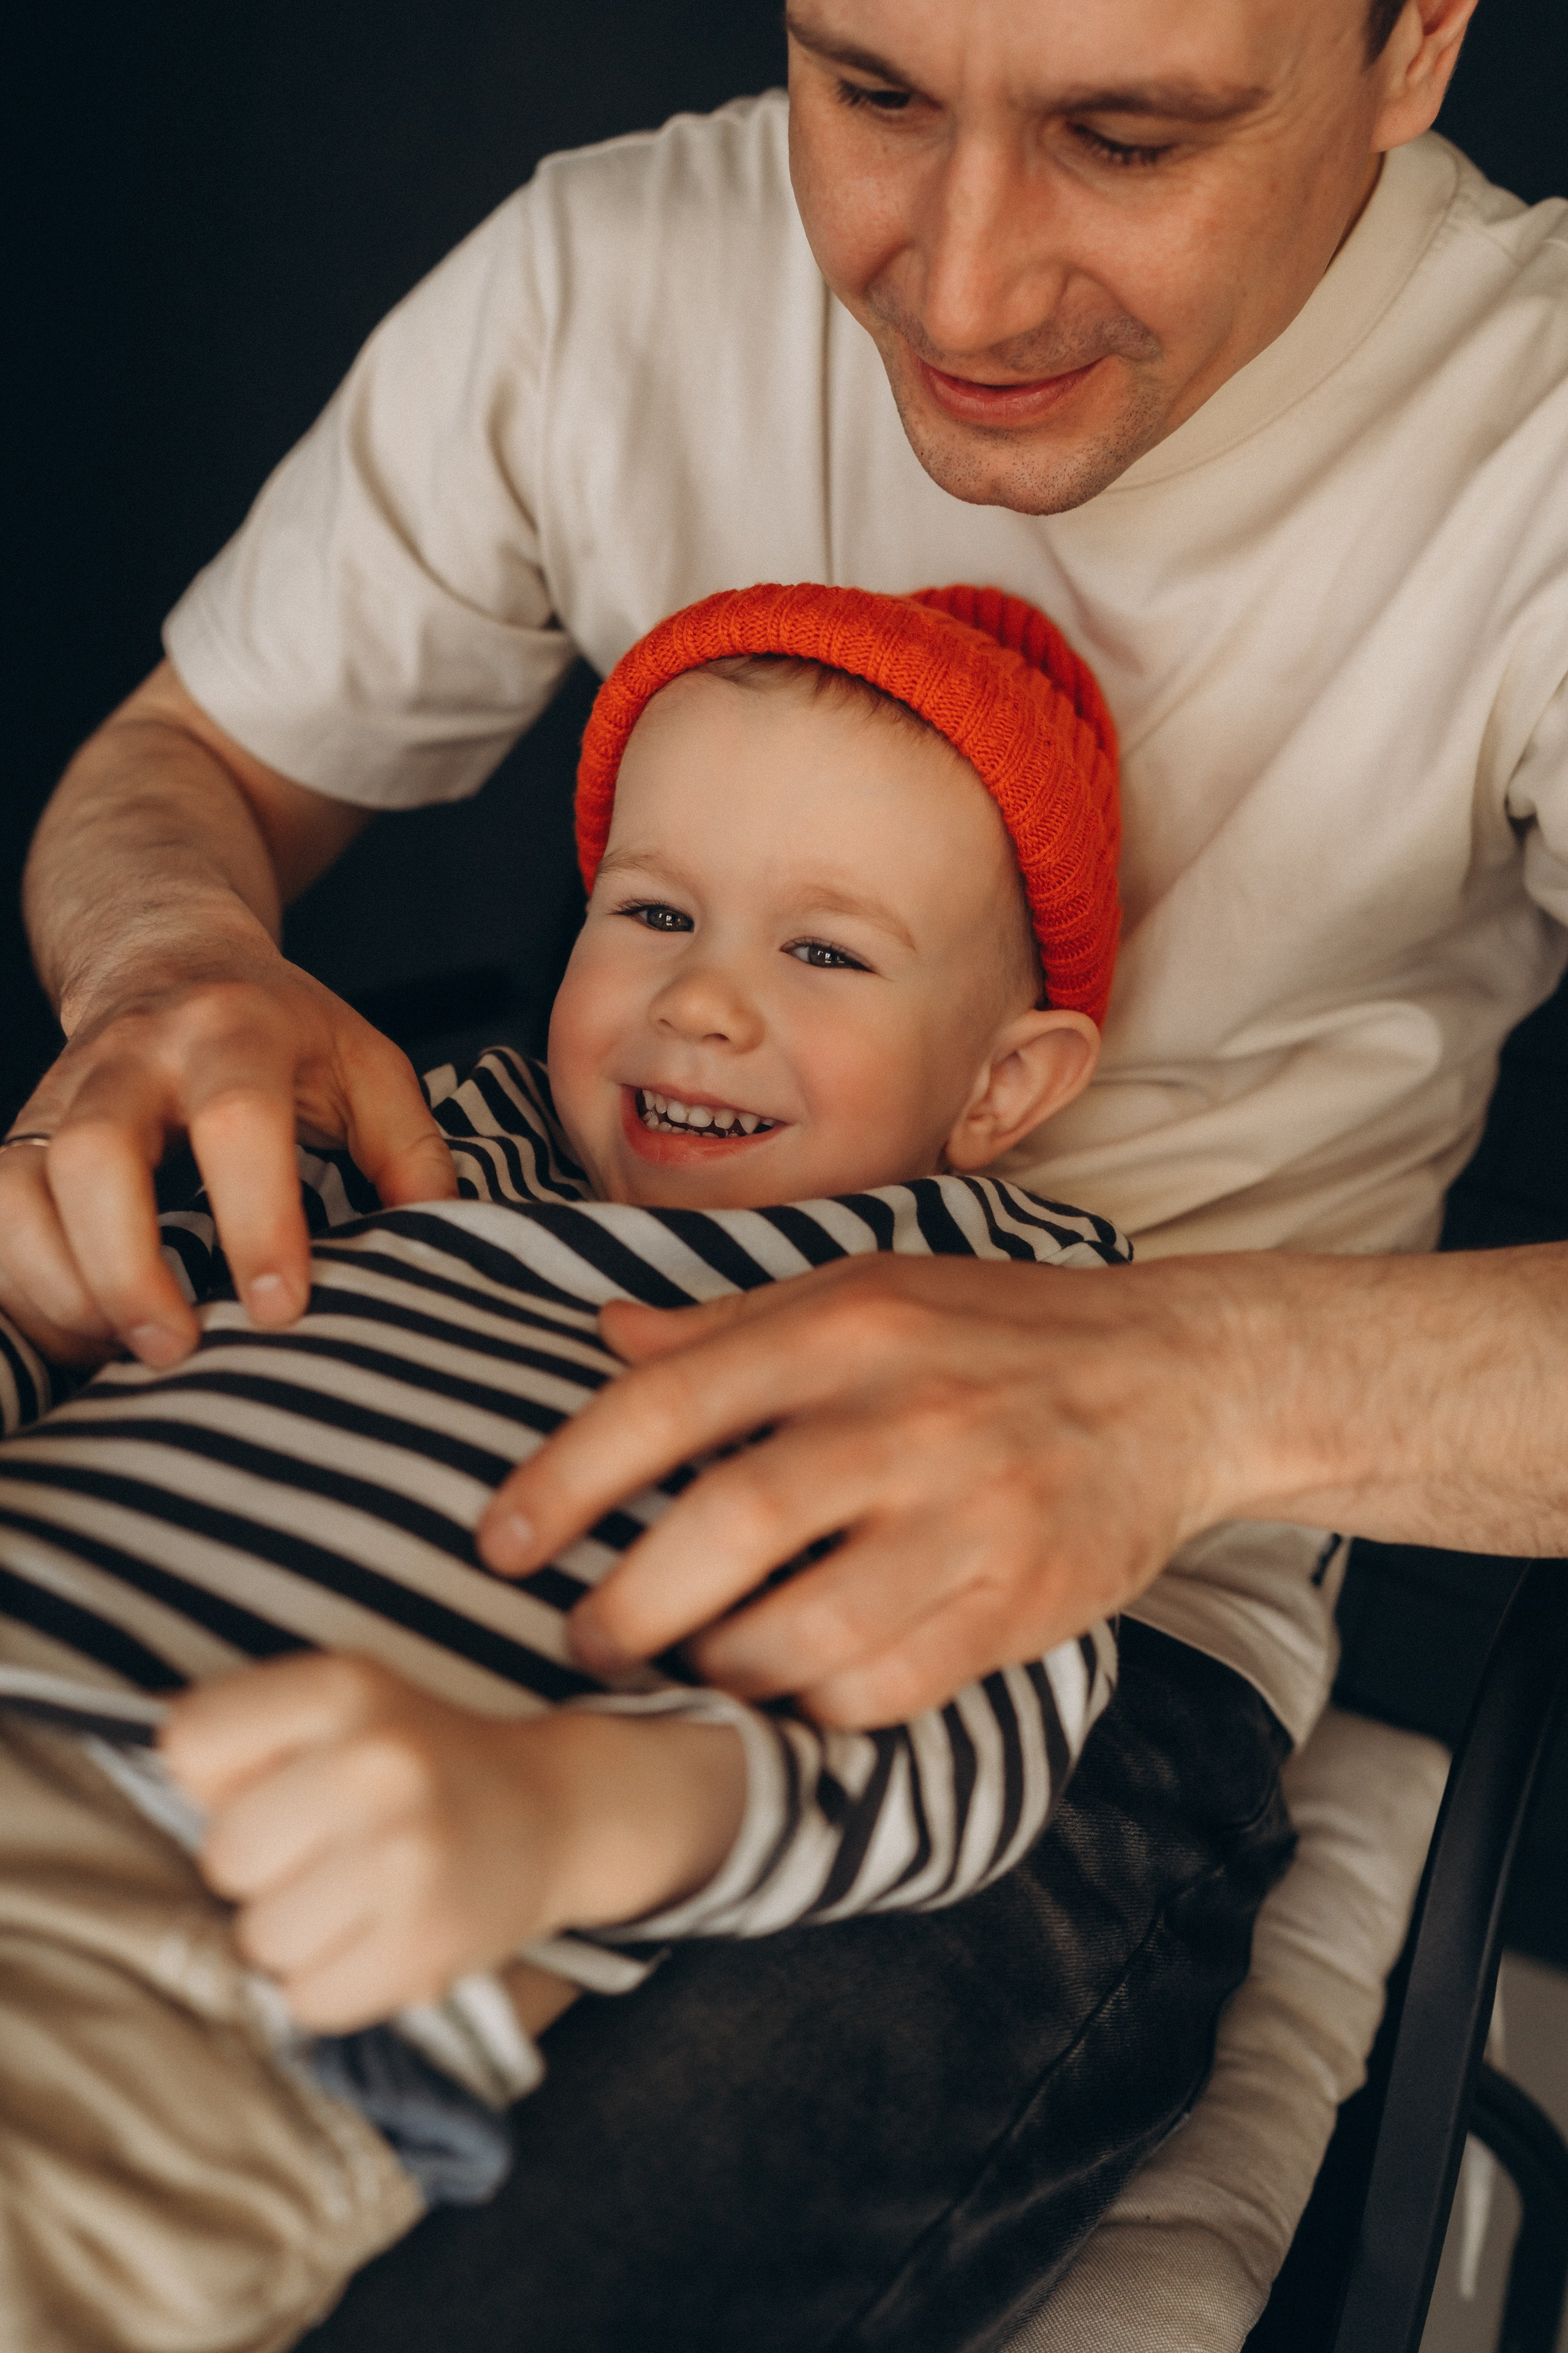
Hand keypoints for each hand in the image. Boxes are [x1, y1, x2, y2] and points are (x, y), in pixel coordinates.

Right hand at [0, 962, 456, 1369]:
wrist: (166, 954)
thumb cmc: (280, 1027)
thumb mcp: (366, 1063)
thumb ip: (411, 1151)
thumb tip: (441, 1246)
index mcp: (234, 1033)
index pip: (237, 1121)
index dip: (256, 1219)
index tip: (279, 1307)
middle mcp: (131, 1057)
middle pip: (92, 1156)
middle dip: (126, 1268)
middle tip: (177, 1350)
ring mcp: (59, 1095)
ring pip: (17, 1190)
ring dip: (60, 1290)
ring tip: (124, 1353)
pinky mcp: (19, 1135)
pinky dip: (20, 1287)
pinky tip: (80, 1332)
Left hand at [161, 1653, 743, 2031]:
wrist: (551, 1811)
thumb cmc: (413, 1761)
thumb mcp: (339, 1707)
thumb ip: (244, 1737)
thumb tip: (159, 1796)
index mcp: (341, 1687)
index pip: (188, 1745)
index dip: (217, 1779)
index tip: (272, 1781)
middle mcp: (376, 1762)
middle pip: (223, 1855)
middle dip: (261, 1866)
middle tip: (324, 1849)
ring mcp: (406, 1856)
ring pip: (261, 1939)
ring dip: (296, 1933)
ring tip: (356, 1896)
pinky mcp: (426, 1944)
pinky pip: (309, 2001)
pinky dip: (334, 1985)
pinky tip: (380, 1938)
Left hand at [478, 1252, 1293, 1727]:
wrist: (1181, 1379)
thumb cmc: (1003, 1332)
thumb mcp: (868, 1288)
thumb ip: (734, 1322)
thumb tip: (607, 1337)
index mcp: (850, 1326)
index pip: (670, 1401)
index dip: (566, 1479)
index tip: (500, 1540)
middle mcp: (907, 1417)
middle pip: (728, 1526)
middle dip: (628, 1604)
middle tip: (580, 1638)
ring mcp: (970, 1516)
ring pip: (804, 1629)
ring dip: (718, 1668)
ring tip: (685, 1666)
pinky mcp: (1021, 1602)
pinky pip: (887, 1688)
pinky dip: (816, 1706)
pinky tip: (787, 1690)